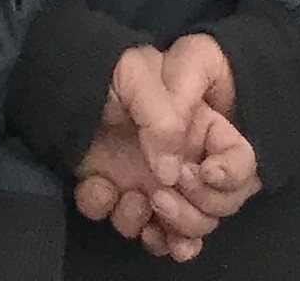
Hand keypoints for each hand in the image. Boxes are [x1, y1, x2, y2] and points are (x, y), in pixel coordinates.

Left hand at [72, 41, 260, 259]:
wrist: (58, 78)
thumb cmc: (107, 69)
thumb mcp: (139, 75)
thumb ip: (164, 120)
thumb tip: (170, 175)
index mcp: (201, 129)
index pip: (240, 162)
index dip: (229, 176)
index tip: (201, 173)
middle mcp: (185, 162)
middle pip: (216, 209)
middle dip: (191, 213)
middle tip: (159, 195)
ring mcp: (156, 183)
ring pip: (182, 229)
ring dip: (162, 228)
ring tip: (132, 202)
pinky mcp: (122, 195)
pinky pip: (134, 226)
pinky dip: (120, 220)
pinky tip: (102, 192)